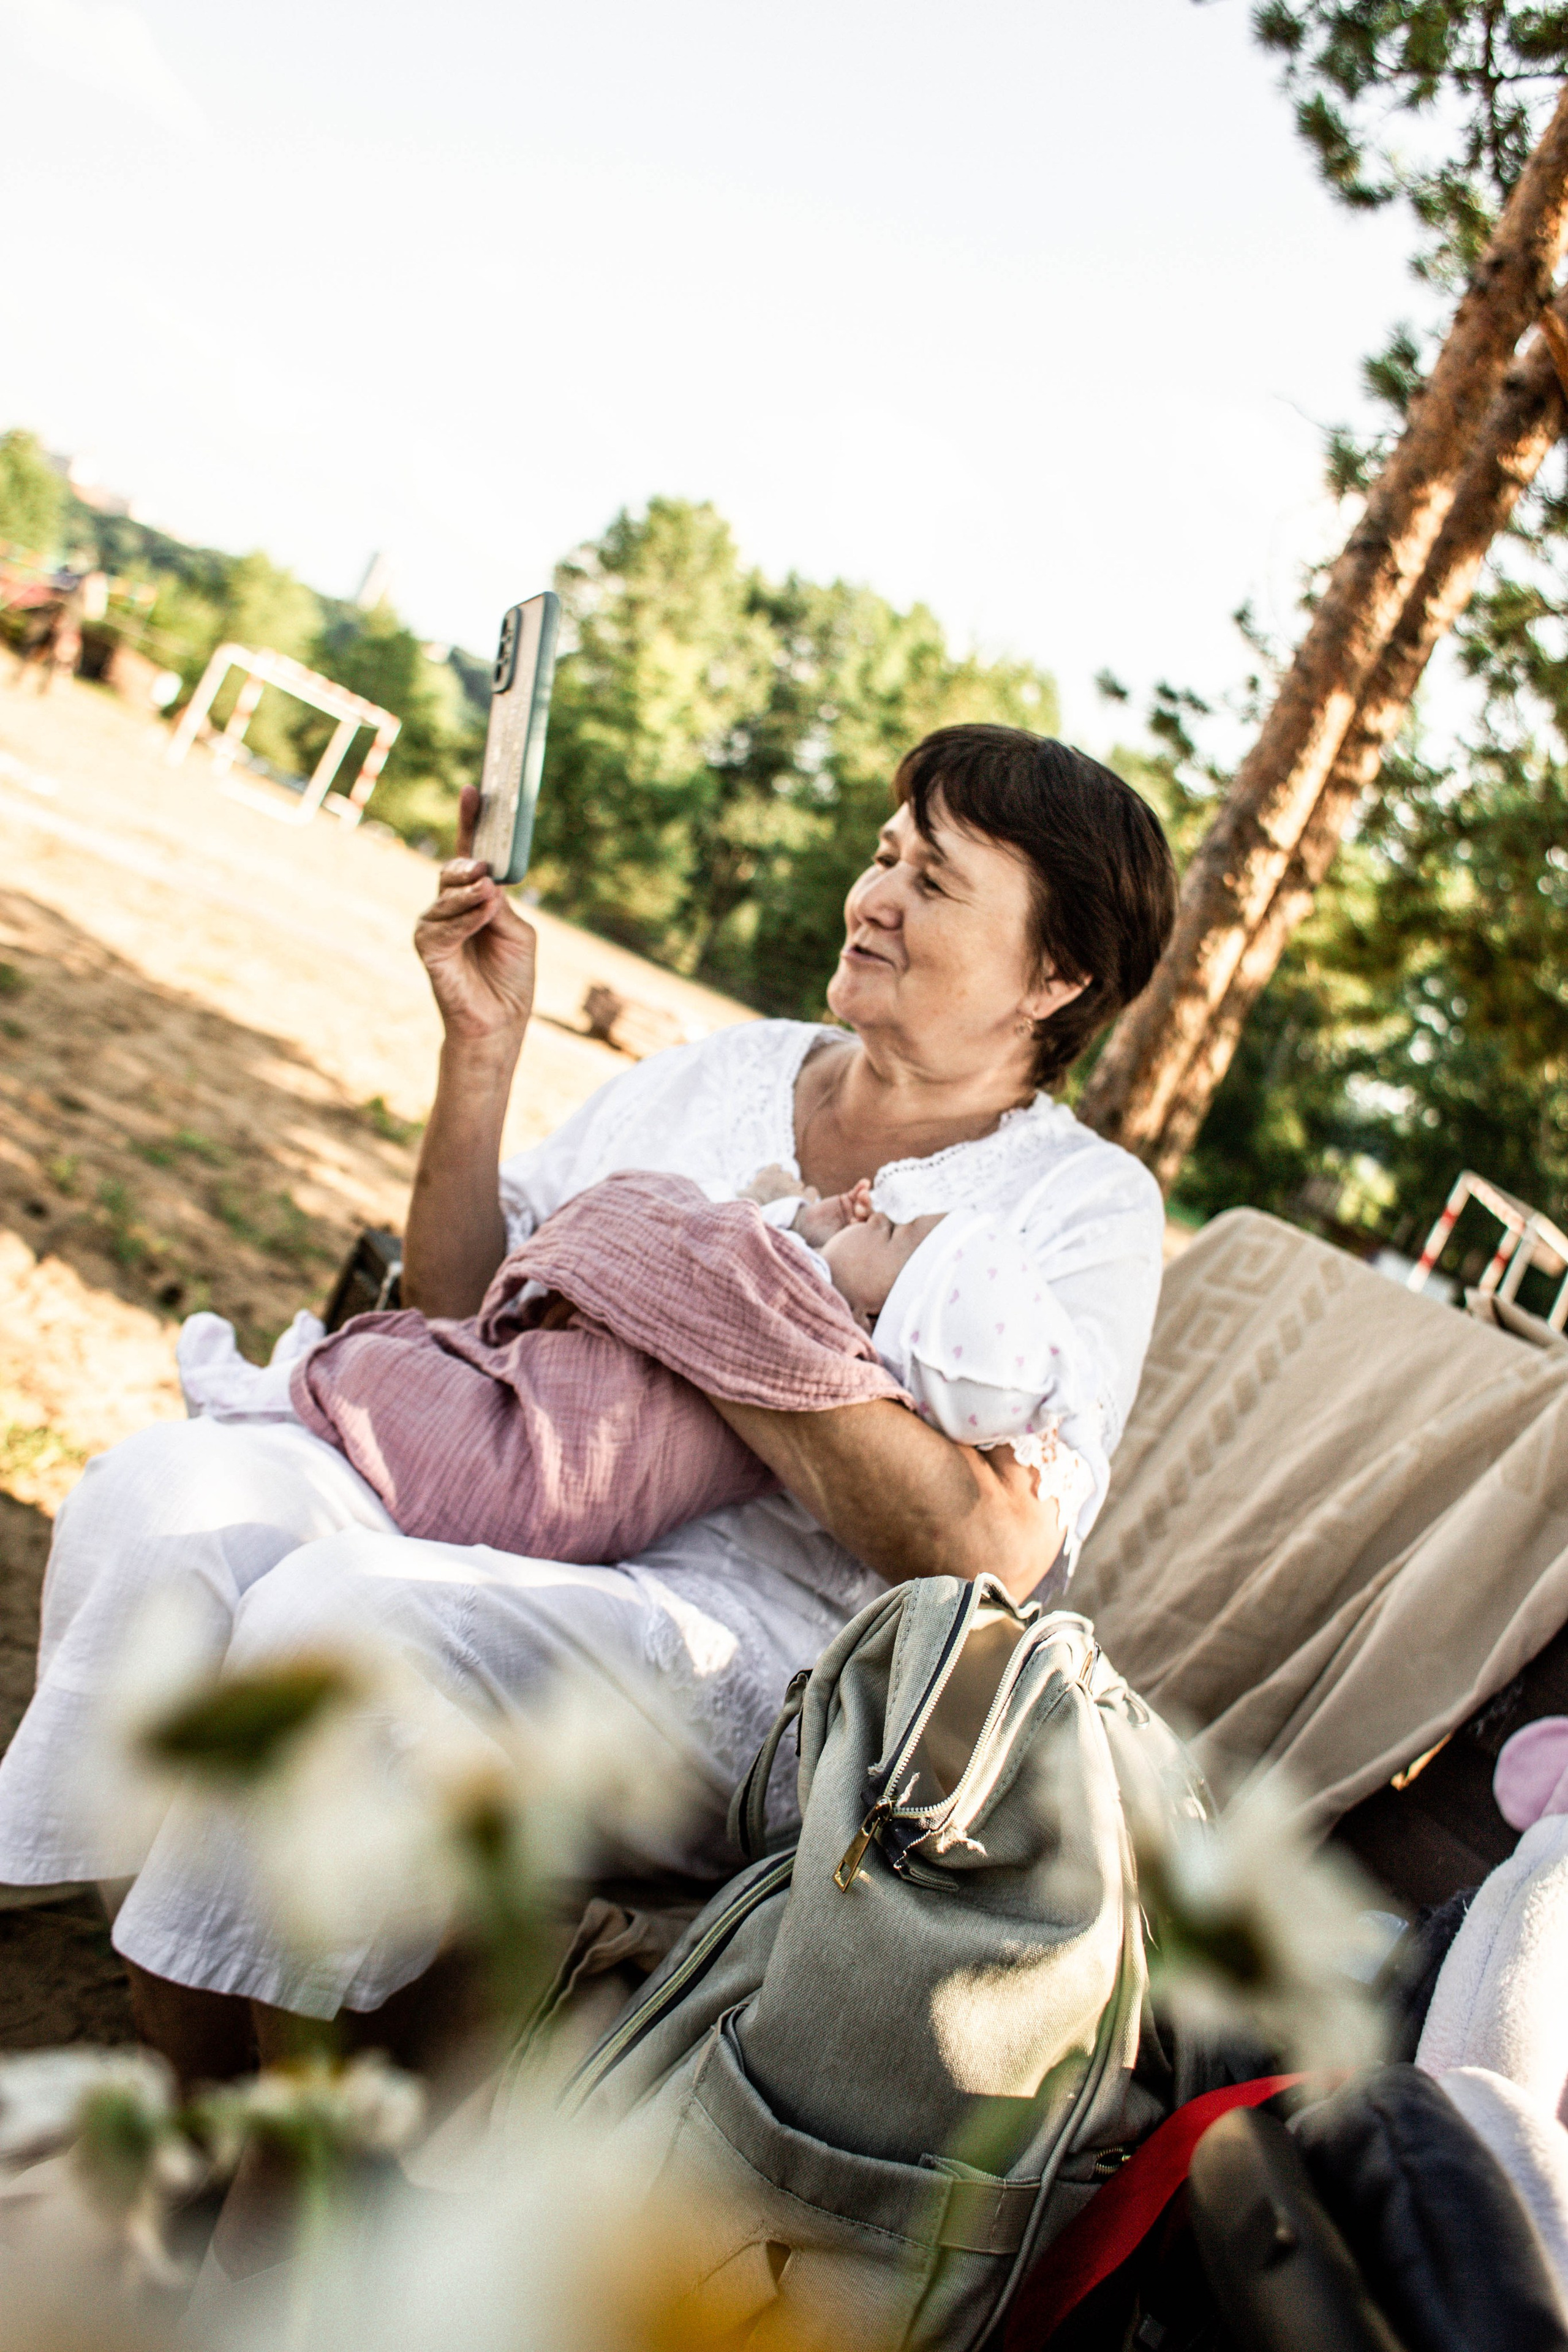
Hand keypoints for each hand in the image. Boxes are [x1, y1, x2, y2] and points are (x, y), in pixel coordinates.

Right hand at [414, 786, 536, 1046]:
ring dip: (469, 893)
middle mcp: (452, 906)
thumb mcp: (517, 932)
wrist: (502, 1020)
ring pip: (446, 895)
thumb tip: (485, 882)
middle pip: (454, 869)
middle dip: (468, 863)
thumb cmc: (512, 976)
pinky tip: (481, 912)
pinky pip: (442, 925)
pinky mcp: (429, 948)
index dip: (472, 820)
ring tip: (488, 892)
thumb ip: (500, 906)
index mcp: (477, 896)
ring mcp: (436, 926)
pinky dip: (463, 918)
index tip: (475, 789)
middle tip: (484, 866)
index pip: (471, 852)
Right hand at [738, 1164, 808, 1206]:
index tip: (772, 1186)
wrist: (765, 1222)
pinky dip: (809, 1195)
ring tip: (789, 1205)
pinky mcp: (803, 1197)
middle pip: (789, 1176)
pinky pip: (811, 1190)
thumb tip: (738, 1192)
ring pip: (799, 1184)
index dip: (776, 1176)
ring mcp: (793, 1187)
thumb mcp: (741, 1196)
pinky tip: (804, 1202)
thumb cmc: (751, 1210)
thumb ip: (743, 1190)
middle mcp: (781, 1178)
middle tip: (780, 1199)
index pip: (777, 1167)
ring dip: (796, 1192)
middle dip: (786, 1185)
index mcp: (767, 1174)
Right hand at [793, 1178, 872, 1247]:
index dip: (864, 1225)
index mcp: (857, 1236)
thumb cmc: (817, 1240)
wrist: (804, 1226)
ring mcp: (854, 1210)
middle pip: (868, 1215)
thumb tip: (850, 1258)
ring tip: (863, 1194)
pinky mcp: (848, 1199)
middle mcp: (858, 1223)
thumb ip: (842, 1246)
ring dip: (865, 1198)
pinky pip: (857, 1192)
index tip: (855, 1222)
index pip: (867, 1230)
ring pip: (864, 1203)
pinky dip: (861, 1187)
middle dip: (865, 1210)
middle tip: (858, 1209)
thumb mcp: (831, 1246)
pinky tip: (865, 1182)